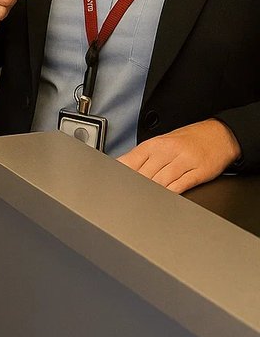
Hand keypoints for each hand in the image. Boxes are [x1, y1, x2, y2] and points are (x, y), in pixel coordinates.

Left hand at [117, 119, 240, 192]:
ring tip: (144, 202)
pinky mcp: (199, 172)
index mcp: (155, 144)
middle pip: (144, 175)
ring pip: (160, 182)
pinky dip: (170, 193)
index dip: (120, 176)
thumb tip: (120, 170)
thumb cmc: (189, 140)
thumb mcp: (162, 142)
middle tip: (128, 199)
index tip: (114, 187)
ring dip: (152, 193)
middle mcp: (168, 151)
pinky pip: (180, 186)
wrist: (221, 134)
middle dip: (135, 188)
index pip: (131, 161)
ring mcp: (184, 161)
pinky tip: (164, 199)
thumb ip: (142, 157)